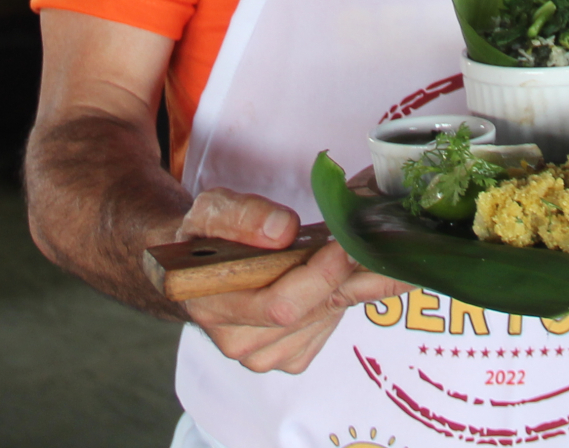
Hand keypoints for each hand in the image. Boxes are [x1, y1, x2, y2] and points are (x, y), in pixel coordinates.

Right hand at [175, 189, 408, 373]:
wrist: (199, 272)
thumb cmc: (206, 240)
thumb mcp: (210, 211)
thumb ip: (242, 216)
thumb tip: (282, 231)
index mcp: (215, 306)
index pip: (280, 304)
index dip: (320, 275)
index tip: (346, 243)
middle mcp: (238, 341)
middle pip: (310, 313)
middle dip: (345, 275)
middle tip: (369, 242)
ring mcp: (264, 355)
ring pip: (325, 319)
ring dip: (350, 285)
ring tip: (358, 251)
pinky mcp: (287, 358)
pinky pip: (327, 329)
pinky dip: (343, 299)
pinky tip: (340, 274)